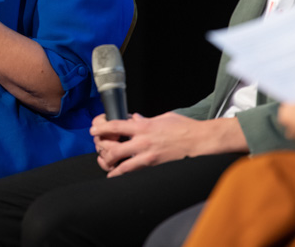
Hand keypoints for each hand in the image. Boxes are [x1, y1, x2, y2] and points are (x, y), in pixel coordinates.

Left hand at [90, 112, 237, 176]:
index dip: (101, 128)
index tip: (93, 130)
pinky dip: (121, 175)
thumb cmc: (184, 128)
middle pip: (113, 149)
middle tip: (99, 148)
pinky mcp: (154, 167)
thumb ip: (146, 120)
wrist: (201, 142)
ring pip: (120, 165)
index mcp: (144, 127)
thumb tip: (134, 120)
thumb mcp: (163, 118)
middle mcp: (143, 143)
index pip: (115, 126)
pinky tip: (115, 175)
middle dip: (102, 149)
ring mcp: (148, 157)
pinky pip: (133, 173)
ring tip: (105, 163)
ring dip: (109, 164)